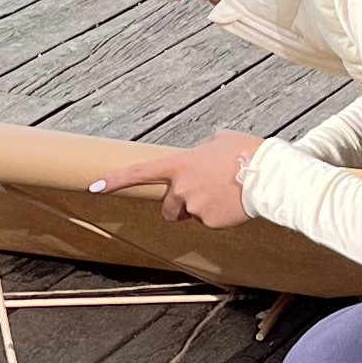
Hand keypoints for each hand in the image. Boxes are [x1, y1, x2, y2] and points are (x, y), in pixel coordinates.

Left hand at [85, 130, 264, 229]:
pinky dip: (219, 216)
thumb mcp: (219, 140)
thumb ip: (204, 147)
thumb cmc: (246, 152)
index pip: (138, 173)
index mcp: (179, 165)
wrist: (267, 174)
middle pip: (169, 207)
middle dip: (180, 205)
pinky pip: (209, 222)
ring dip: (201, 209)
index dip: (114, 181)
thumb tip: (207, 148)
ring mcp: (195, 207)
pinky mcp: (210, 222)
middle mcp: (181, 188)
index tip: (93, 188)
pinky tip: (233, 203)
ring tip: (224, 194)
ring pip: (191, 215)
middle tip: (204, 192)